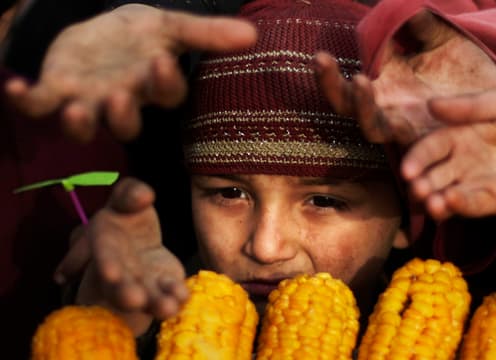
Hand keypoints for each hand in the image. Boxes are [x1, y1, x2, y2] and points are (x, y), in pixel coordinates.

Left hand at [4, 4, 256, 142]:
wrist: (103, 30)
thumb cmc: (140, 34)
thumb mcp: (171, 27)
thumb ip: (207, 34)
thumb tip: (252, 36)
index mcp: (153, 87)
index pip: (165, 94)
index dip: (164, 83)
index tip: (160, 62)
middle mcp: (124, 103)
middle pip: (126, 122)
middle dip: (123, 114)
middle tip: (120, 98)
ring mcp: (89, 101)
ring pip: (85, 125)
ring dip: (78, 121)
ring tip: (75, 108)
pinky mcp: (57, 92)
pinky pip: (40, 104)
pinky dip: (25, 98)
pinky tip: (14, 85)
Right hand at [71, 178, 187, 334]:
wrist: (134, 239)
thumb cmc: (127, 214)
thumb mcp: (124, 199)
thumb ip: (130, 194)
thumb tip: (143, 194)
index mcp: (104, 244)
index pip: (104, 256)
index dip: (106, 265)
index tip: (111, 275)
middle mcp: (119, 269)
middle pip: (119, 285)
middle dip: (125, 293)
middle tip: (135, 300)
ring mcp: (141, 281)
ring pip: (146, 296)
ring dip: (155, 303)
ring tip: (167, 308)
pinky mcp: (163, 284)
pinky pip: (170, 293)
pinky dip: (176, 296)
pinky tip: (183, 297)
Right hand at [315, 10, 495, 146]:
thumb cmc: (469, 70)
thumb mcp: (446, 39)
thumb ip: (423, 25)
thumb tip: (405, 7)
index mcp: (386, 86)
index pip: (347, 84)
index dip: (329, 73)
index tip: (319, 55)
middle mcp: (390, 109)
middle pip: (348, 106)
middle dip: (331, 86)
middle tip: (322, 62)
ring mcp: (409, 128)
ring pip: (372, 128)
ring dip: (362, 107)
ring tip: (361, 80)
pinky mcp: (433, 146)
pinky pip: (412, 154)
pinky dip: (399, 147)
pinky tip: (394, 120)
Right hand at [401, 90, 495, 220]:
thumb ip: (470, 106)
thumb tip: (432, 104)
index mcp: (454, 138)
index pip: (429, 149)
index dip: (416, 159)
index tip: (407, 170)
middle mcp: (456, 165)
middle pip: (432, 176)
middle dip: (422, 185)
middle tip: (417, 189)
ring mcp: (471, 185)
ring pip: (446, 195)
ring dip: (435, 201)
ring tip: (432, 203)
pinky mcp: (489, 202)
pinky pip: (472, 204)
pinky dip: (461, 205)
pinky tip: (452, 202)